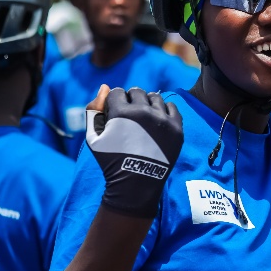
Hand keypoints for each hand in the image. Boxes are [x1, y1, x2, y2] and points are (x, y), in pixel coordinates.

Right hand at [86, 85, 182, 217]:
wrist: (136, 184)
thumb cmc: (110, 161)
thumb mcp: (93, 137)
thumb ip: (94, 109)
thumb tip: (105, 87)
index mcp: (122, 112)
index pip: (117, 92)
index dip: (114, 102)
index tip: (115, 114)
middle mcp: (144, 112)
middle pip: (137, 91)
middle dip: (130, 100)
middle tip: (130, 116)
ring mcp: (162, 120)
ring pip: (155, 97)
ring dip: (147, 103)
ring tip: (144, 118)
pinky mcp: (176, 128)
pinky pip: (172, 107)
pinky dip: (164, 110)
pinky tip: (158, 120)